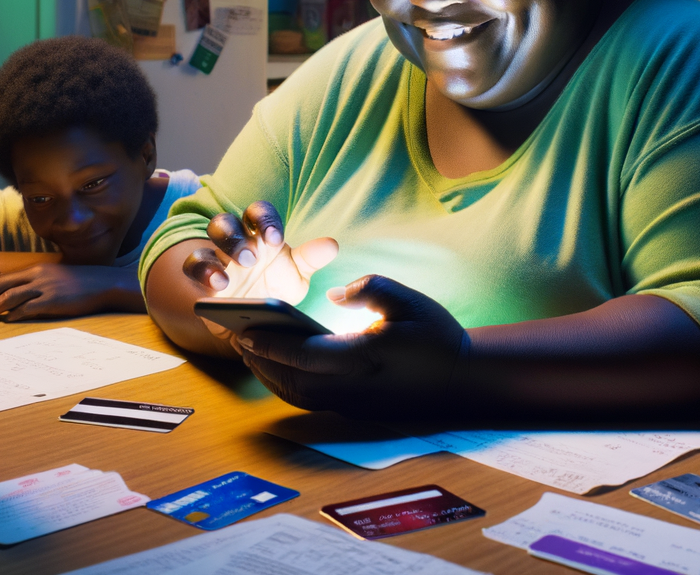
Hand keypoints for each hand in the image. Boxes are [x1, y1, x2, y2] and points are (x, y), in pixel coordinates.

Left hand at [0, 264, 138, 320]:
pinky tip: (7, 320)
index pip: (3, 276)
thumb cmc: (81, 281)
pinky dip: (15, 314)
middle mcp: (38, 275)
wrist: (104, 283)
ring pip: (10, 296)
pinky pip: (28, 308)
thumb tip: (19, 294)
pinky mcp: (54, 300)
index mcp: (37, 269)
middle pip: (1, 285)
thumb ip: (37, 282)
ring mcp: (45, 288)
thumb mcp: (56, 276)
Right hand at [182, 201, 337, 304]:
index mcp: (261, 235)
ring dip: (221, 250)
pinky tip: (217, 286)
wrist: (256, 323)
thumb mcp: (297, 276)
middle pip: (229, 220)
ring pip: (210, 237)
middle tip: (252, 258)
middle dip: (237, 235)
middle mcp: (238, 241)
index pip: (259, 213)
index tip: (275, 239)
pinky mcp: (204, 278)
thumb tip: (331, 245)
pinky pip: (194, 266)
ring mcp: (218, 257)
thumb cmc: (276, 289)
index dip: (265, 220)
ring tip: (231, 274)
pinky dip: (203, 272)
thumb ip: (311, 259)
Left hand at [238, 274, 466, 418]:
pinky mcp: (355, 411)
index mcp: (365, 358)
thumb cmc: (437, 336)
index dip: (272, 344)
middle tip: (238, 337)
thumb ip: (370, 289)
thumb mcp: (409, 300)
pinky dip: (288, 386)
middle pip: (292, 381)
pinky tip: (281, 366)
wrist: (462, 380)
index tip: (247, 329)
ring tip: (251, 351)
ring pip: (298, 396)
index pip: (305, 355)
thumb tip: (336, 293)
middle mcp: (353, 388)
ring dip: (270, 376)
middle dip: (262, 361)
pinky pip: (310, 401)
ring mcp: (352, 404)